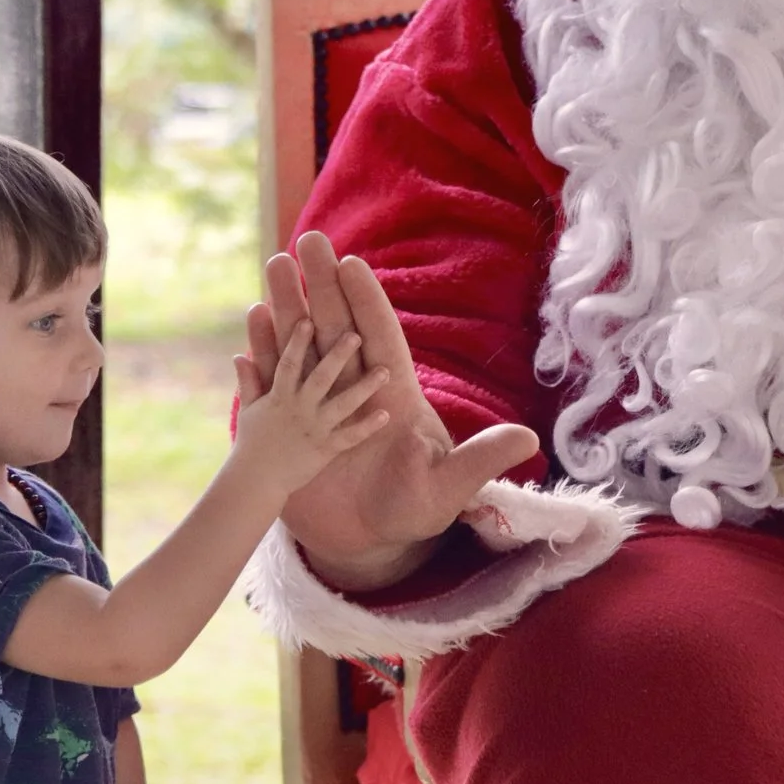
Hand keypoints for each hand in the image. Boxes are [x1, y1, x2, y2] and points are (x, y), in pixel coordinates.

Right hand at [231, 316, 392, 496]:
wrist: (255, 481)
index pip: (288, 363)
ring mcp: (314, 429)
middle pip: (321, 377)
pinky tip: (384, 414)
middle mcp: (299, 409)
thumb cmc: (252, 444)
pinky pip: (350, 436)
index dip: (296, 341)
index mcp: (279, 397)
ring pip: (343, 404)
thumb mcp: (248, 410)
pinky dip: (367, 426)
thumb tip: (239, 355)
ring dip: (365, 387)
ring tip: (385, 371)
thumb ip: (249, 381)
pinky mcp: (325, 449)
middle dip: (338, 355)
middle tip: (356, 335)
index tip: (308, 320)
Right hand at [259, 231, 540, 589]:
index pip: (380, 338)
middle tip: (310, 240)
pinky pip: (275, 381)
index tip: (352, 264)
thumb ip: (481, 459)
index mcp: (395, 394)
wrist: (369, 543)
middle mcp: (357, 387)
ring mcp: (322, 402)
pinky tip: (253, 322)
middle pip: (338, 326)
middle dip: (323, 284)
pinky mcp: (294, 424)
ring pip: (303, 344)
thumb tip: (531, 440)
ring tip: (274, 265)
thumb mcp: (450, 488)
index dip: (366, 303)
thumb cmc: (416, 510)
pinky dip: (264, 352)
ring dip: (289, 305)